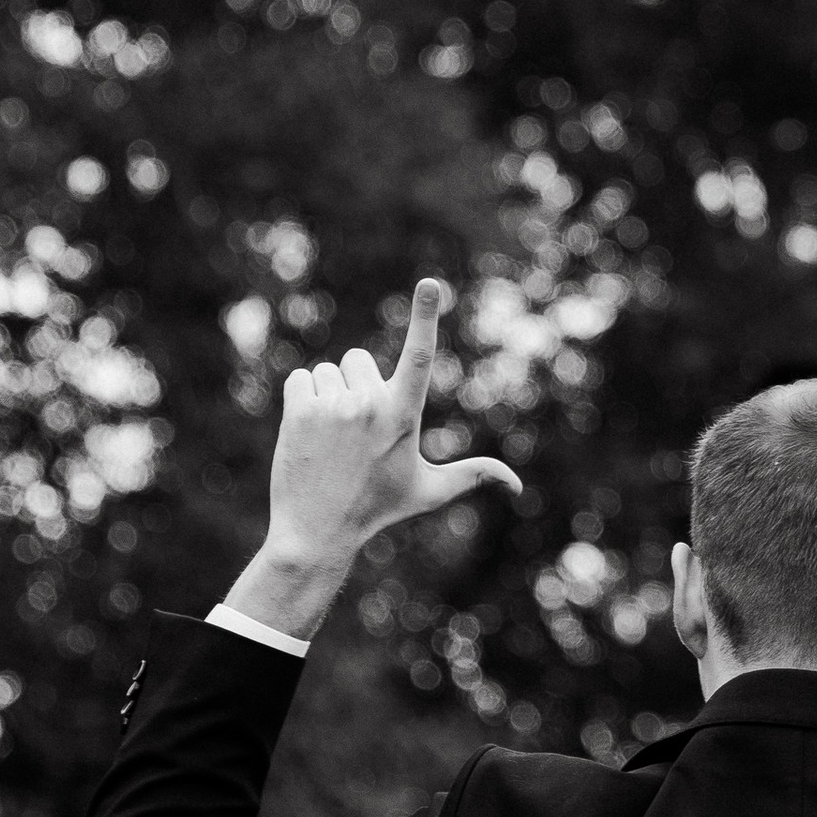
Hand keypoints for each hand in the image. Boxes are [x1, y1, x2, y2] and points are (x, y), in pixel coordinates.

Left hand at [231, 280, 520, 637]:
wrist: (317, 533)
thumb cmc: (377, 509)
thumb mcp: (430, 492)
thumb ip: (473, 476)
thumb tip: (517, 486)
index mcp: (404, 416)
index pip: (420, 356)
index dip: (427, 317)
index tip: (430, 283)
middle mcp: (371, 406)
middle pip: (359, 360)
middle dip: (357, 386)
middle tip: (354, 432)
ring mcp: (334, 408)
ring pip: (328, 372)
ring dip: (328, 396)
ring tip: (330, 438)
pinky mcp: (299, 412)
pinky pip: (301, 379)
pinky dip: (301, 399)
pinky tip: (307, 433)